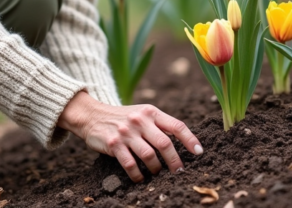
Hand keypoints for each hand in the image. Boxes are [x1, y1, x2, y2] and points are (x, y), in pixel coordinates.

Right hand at [57, 91, 202, 182]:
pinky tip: (140, 179)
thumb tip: (183, 143)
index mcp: (150, 112)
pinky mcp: (114, 144)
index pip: (176, 125)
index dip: (190, 139)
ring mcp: (126, 132)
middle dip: (175, 161)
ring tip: (157, 173)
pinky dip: (138, 175)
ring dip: (156, 169)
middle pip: (165, 143)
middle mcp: (140, 120)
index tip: (199, 152)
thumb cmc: (123, 118)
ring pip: (149, 156)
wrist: (92, 115)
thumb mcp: (141, 114)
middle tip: (179, 171)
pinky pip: (131, 165)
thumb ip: (159, 124)